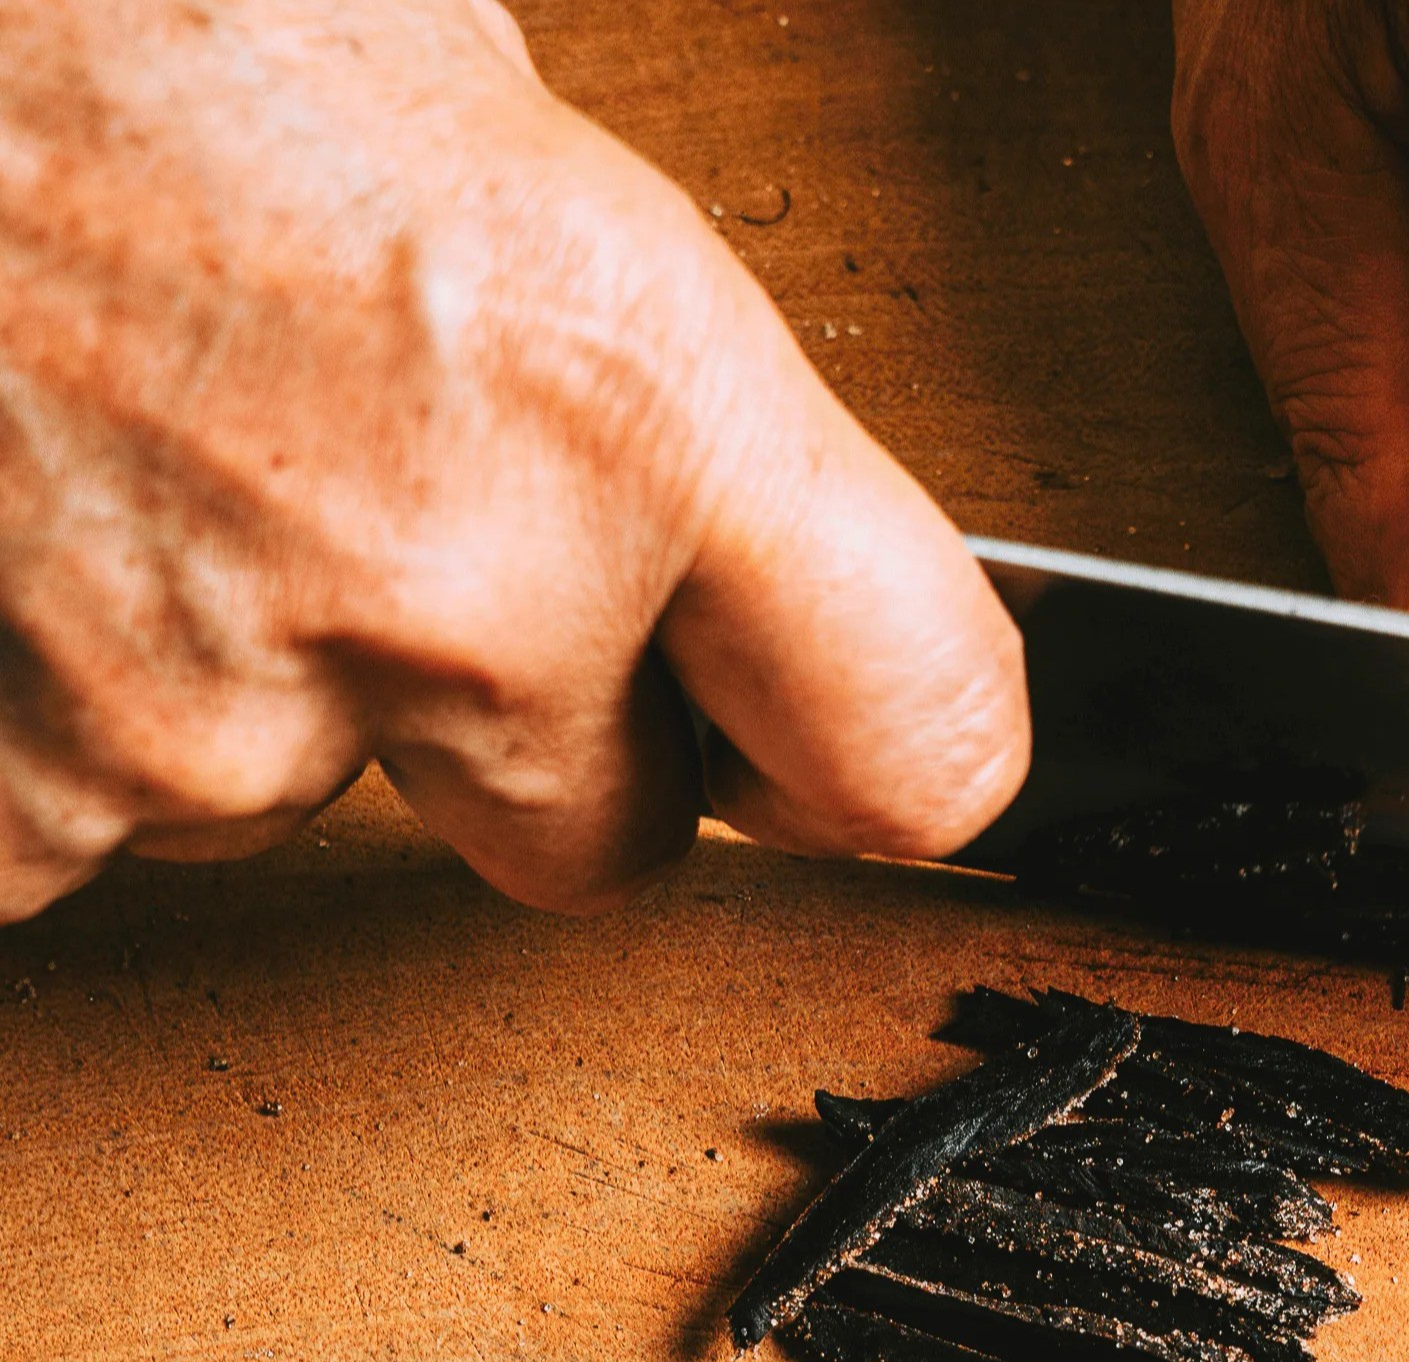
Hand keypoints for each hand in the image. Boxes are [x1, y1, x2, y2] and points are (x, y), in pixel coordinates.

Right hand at [0, 0, 1028, 920]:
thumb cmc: (133, 14)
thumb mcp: (495, 123)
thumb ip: (669, 403)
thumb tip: (753, 564)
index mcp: (631, 390)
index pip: (917, 743)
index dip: (878, 762)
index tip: (840, 763)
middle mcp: (450, 587)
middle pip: (608, 834)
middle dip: (539, 726)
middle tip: (411, 527)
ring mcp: (201, 717)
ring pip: (321, 818)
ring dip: (278, 686)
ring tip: (165, 448)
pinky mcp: (2, 803)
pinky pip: (100, 828)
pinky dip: (75, 712)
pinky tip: (41, 526)